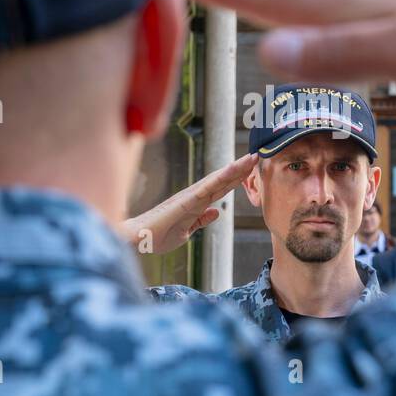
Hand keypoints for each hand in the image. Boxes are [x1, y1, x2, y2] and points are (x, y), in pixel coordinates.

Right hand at [121, 153, 258, 253]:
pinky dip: (222, 177)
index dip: (236, 179)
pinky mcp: (186, 200)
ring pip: (217, 179)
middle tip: (257, 155)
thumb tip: (216, 211)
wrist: (138, 240)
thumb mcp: (186, 231)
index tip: (251, 169)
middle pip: (222, 180)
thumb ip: (200, 221)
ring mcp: (190, 196)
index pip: (220, 188)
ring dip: (235, 169)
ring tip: (251, 158)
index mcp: (195, 203)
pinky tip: (234, 170)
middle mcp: (194, 195)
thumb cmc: (158, 236)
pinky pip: (207, 187)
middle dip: (240, 169)